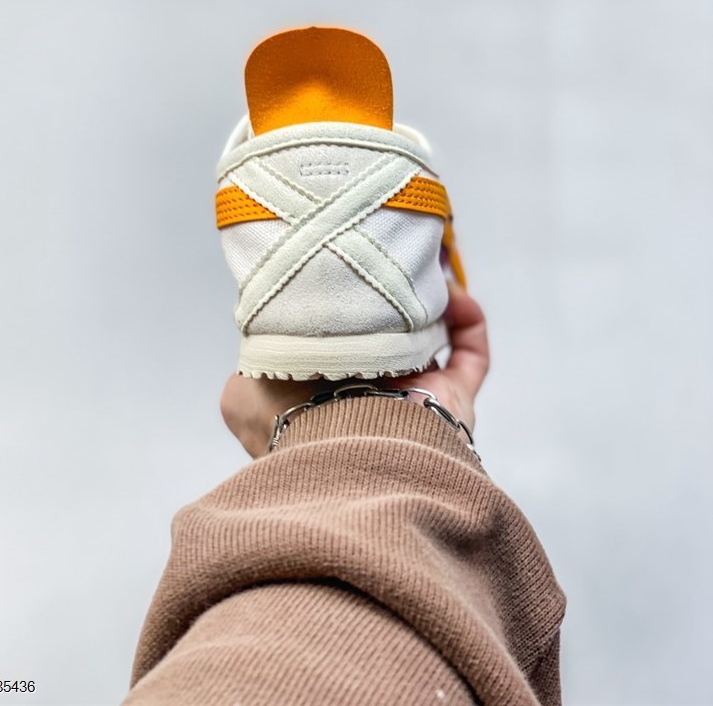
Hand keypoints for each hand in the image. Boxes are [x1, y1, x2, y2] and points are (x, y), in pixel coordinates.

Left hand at [220, 282, 489, 458]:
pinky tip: (453, 291)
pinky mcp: (455, 400)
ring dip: (431, 303)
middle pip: (389, 344)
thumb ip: (249, 367)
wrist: (341, 444)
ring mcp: (417, 401)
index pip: (337, 354)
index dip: (341, 316)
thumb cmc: (288, 420)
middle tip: (390, 267)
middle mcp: (373, 401)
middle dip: (391, 305)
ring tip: (423, 268)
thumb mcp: (241, 393)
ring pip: (430, 344)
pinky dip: (467, 321)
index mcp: (325, 402)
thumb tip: (258, 351)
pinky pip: (471, 355)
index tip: (343, 280)